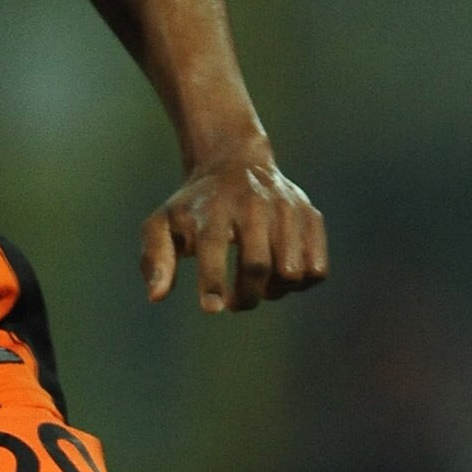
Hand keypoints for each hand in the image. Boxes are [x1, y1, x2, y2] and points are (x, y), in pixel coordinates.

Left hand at [142, 150, 328, 313]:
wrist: (235, 162)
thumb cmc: (194, 206)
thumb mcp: (162, 224)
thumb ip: (155, 259)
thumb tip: (155, 297)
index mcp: (213, 208)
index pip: (214, 245)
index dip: (213, 280)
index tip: (212, 308)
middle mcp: (253, 205)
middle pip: (257, 265)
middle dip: (246, 296)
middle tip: (235, 303)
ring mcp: (286, 209)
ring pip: (291, 270)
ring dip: (274, 293)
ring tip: (258, 288)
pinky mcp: (310, 216)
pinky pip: (317, 268)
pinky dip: (300, 284)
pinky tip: (279, 278)